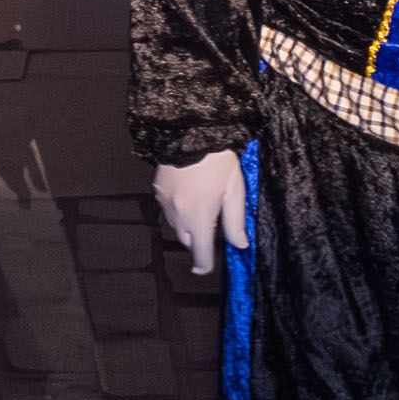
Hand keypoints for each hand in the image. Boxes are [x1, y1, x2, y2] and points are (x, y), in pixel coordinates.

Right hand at [150, 147, 249, 276]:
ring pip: (176, 226)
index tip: (206, 269)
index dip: (205, 265)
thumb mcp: (234, 189)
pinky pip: (168, 210)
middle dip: (198, 240)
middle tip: (212, 226)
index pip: (201, 253)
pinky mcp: (158, 190)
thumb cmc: (217, 159)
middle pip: (187, 241)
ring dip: (188, 225)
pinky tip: (189, 194)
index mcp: (199, 218)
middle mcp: (178, 215)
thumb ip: (236, 221)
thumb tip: (241, 245)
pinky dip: (178, 209)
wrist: (189, 130)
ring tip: (202, 206)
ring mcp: (164, 202)